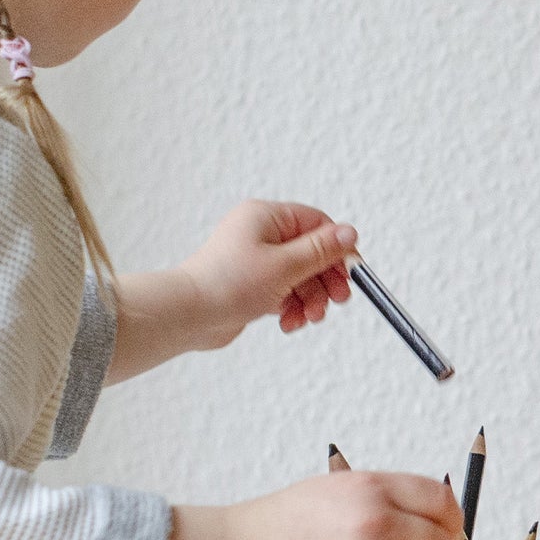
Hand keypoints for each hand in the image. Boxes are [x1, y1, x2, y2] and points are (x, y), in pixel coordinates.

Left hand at [179, 200, 357, 347]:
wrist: (188, 316)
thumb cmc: (226, 285)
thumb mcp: (285, 265)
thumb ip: (321, 250)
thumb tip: (349, 233)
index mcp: (266, 217)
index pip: (317, 224)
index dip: (338, 249)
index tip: (351, 273)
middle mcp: (261, 235)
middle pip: (312, 253)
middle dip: (325, 281)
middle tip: (336, 301)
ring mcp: (257, 261)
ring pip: (301, 277)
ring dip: (310, 299)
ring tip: (308, 317)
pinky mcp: (253, 285)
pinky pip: (285, 293)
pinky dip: (292, 308)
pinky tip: (288, 322)